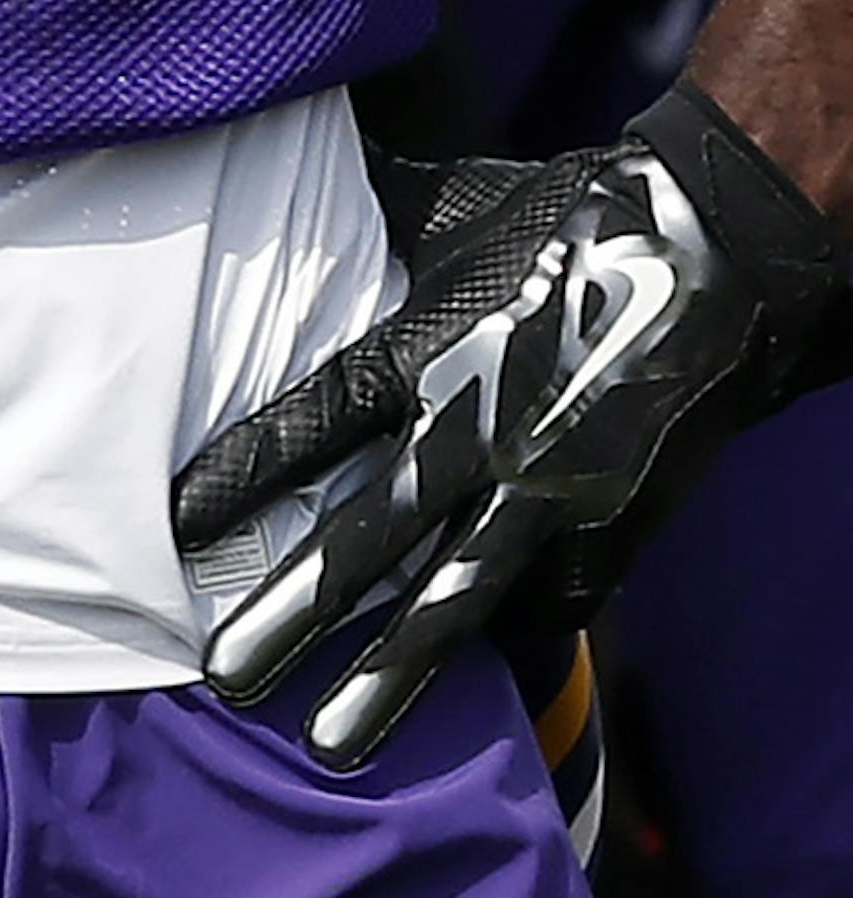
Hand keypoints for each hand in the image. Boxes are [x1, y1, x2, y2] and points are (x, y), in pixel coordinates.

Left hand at [170, 78, 847, 769]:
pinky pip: (540, 599)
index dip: (241, 473)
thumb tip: (279, 154)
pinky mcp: (611, 529)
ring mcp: (551, 490)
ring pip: (456, 597)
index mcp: (433, 347)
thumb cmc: (576, 216)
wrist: (726, 255)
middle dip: (296, 609)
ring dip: (389, 675)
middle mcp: (483, 428)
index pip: (314, 421)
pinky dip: (493, 635)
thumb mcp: (455, 204)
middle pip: (373, 533)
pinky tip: (444, 684)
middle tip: (225, 676)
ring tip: (330, 743)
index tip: (171, 524)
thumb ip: (367, 216)